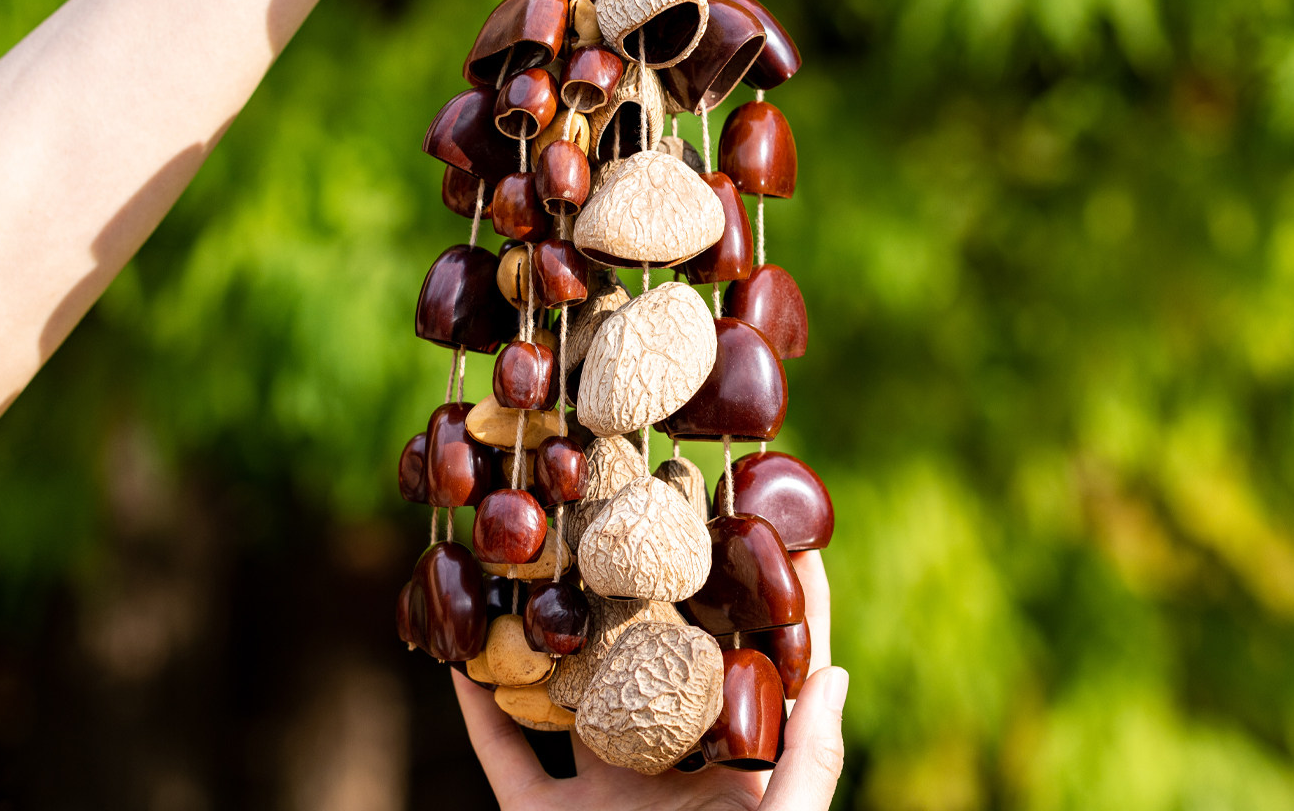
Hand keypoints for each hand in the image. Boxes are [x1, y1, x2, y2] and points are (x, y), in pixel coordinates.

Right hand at [452, 551, 847, 810]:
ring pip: (568, 693)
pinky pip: (503, 757)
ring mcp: (596, 794)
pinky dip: (479, 710)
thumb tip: (835, 672)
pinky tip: (458, 657)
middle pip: (650, 660)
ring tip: (537, 562)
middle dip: (640, 591)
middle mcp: (661, 768)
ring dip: (548, 633)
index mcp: (726, 770)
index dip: (750, 602)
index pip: (745, 668)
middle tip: (630, 511)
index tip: (752, 526)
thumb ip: (810, 764)